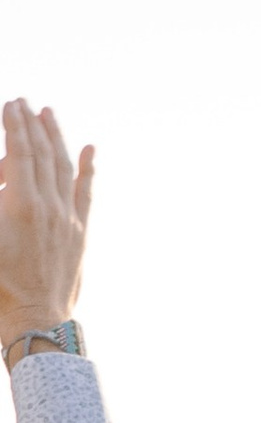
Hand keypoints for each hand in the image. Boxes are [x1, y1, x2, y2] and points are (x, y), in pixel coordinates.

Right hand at [0, 102, 92, 347]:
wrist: (34, 320)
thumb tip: (3, 176)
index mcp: (22, 206)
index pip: (21, 154)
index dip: (16, 127)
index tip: (11, 104)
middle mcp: (49, 207)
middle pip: (43, 155)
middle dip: (33, 125)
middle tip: (25, 102)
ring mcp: (68, 220)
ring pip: (65, 168)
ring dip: (57, 138)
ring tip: (50, 114)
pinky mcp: (80, 234)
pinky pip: (86, 194)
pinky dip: (88, 170)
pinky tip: (90, 150)